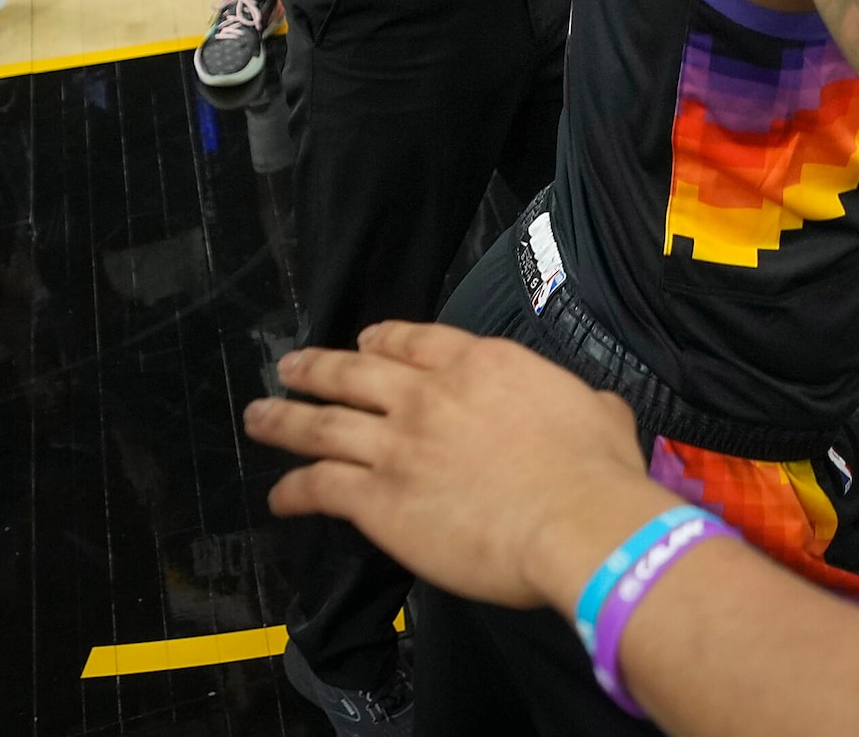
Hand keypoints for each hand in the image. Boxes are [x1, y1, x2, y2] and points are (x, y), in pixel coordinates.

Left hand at [244, 322, 662, 612]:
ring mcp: (397, 445)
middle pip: (354, 372)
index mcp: (483, 364)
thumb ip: (583, 402)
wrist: (575, 519)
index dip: (381, 340)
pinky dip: (293, 490)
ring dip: (283, 419)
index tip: (365, 342)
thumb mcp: (600, 411)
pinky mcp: (377, 499)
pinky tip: (278, 497)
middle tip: (290, 366)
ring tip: (258, 416)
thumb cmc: (596, 469)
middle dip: (316, 368)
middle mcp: (429, 395)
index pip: (414, 340)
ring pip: (321, 424)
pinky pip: (319, 487)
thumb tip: (594, 409)